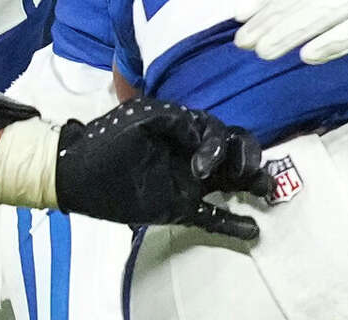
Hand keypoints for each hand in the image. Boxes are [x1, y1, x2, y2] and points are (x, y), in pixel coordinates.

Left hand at [54, 99, 270, 238]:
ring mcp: (189, 182)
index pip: (219, 132)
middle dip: (248, 157)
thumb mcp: (140, 117)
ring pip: (231, 182)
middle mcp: (193, 153)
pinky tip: (253, 230)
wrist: (80, 172)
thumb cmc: (109, 137)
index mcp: (185, 128)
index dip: (219, 148)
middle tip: (245, 173)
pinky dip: (233, 224)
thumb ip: (173, 120)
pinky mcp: (180, 208)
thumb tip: (200, 132)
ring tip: (267, 191)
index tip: (201, 167)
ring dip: (252, 183)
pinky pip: (213, 217)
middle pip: (235, 152)